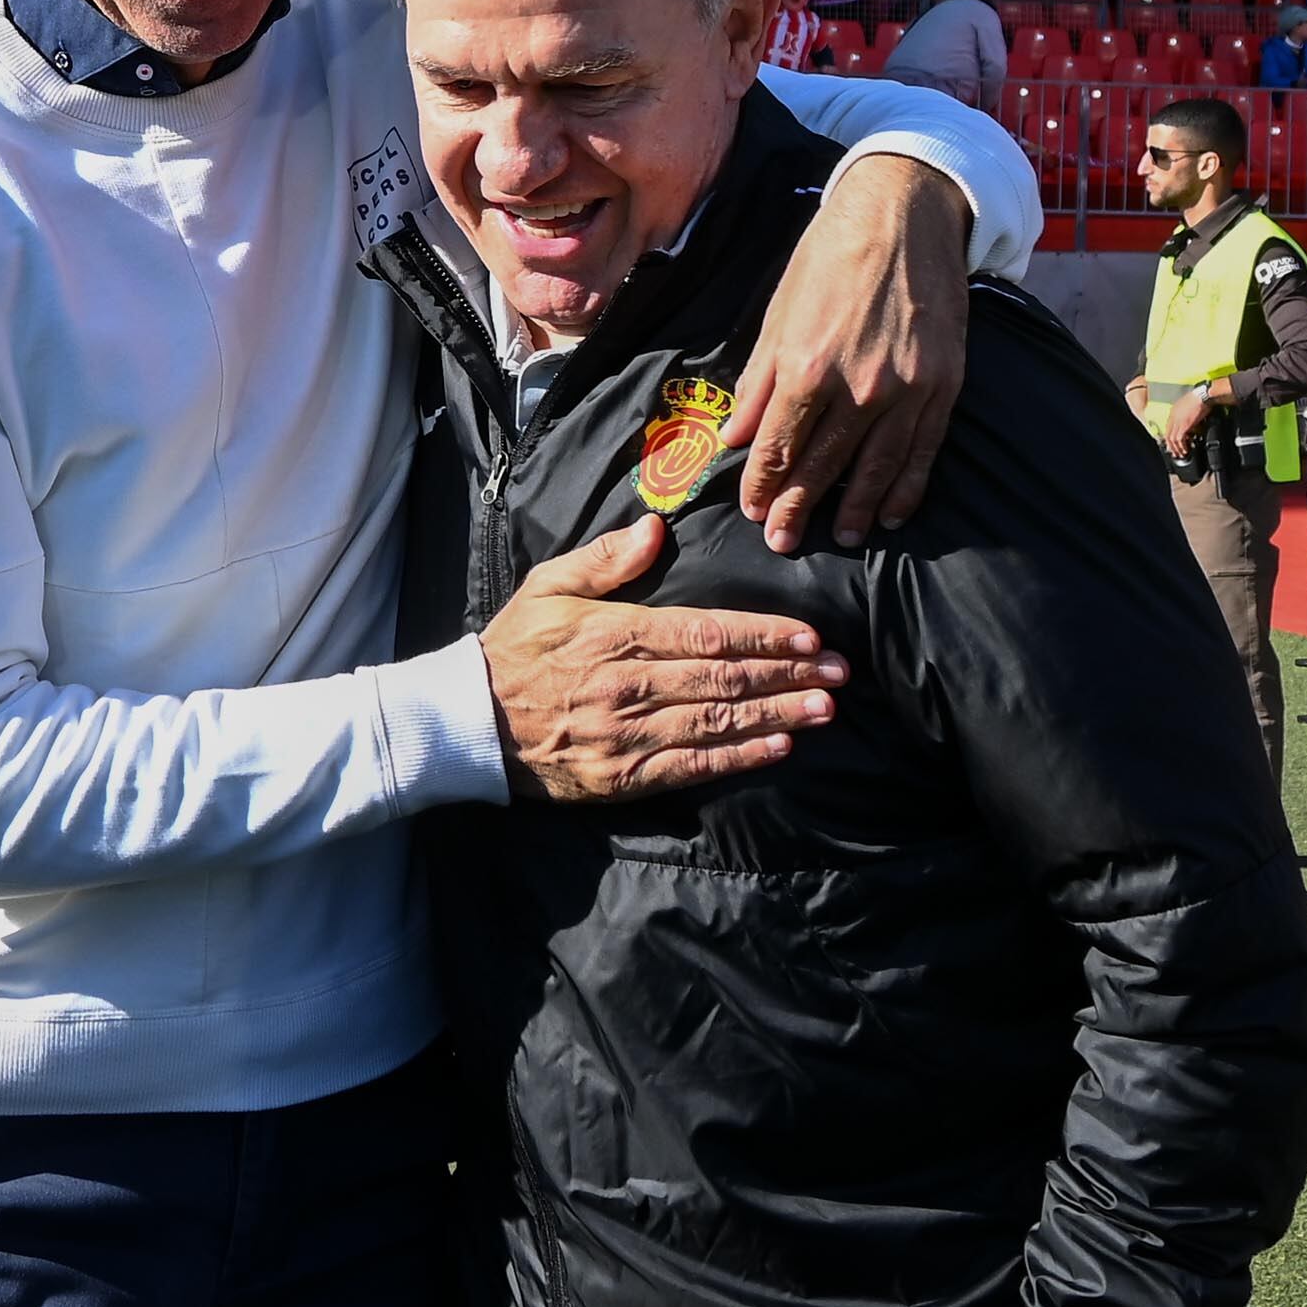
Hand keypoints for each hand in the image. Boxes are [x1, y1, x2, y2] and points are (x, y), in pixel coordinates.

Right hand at [482, 516, 846, 802]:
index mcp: (614, 632)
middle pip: (723, 676)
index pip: (705, 631)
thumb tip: (655, 528)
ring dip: (777, 715)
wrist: (467, 722)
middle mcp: (627, 684)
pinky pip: (691, 767)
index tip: (808, 635)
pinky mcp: (622, 778)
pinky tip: (778, 749)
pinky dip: (738, 759)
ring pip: (716, 722)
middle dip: (788, 674)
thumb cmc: (513, 647)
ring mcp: (626, 735)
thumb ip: (605, 557)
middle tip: (839, 672)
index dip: (763, 634)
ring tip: (824, 709)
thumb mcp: (547, 585)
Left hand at [727, 154, 970, 553]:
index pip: (779, 446)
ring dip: (853, 509)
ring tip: (838, 537)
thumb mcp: (780, 313)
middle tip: (782, 541)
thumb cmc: (831, 255)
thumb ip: (759, 382)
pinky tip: (891, 512)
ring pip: (875, 468)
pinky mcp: (943, 385)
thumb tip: (735, 437)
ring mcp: (907, 390)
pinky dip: (906, 488)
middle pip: (823, 466)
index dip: (763, 484)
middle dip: (798, 508)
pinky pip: (923, 451)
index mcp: (807, 367)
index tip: (753, 509)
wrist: (904, 213)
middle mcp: (858, 388)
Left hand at [1160, 384, 1212, 457]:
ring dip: (1176, 448)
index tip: (1172, 444)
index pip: (1167, 428)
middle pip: (1168, 435)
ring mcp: (1177, 421)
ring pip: (1172, 439)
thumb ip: (1184, 414)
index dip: (1169, 438)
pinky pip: (1179, 438)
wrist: (1202, 396)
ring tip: (1181, 453)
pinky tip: (1185, 449)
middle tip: (1175, 452)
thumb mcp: (1187, 405)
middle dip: (1171, 446)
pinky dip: (1182, 445)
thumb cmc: (1198, 398)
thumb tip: (1188, 424)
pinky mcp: (1184, 425)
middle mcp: (1172, 417)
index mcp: (1172, 412)